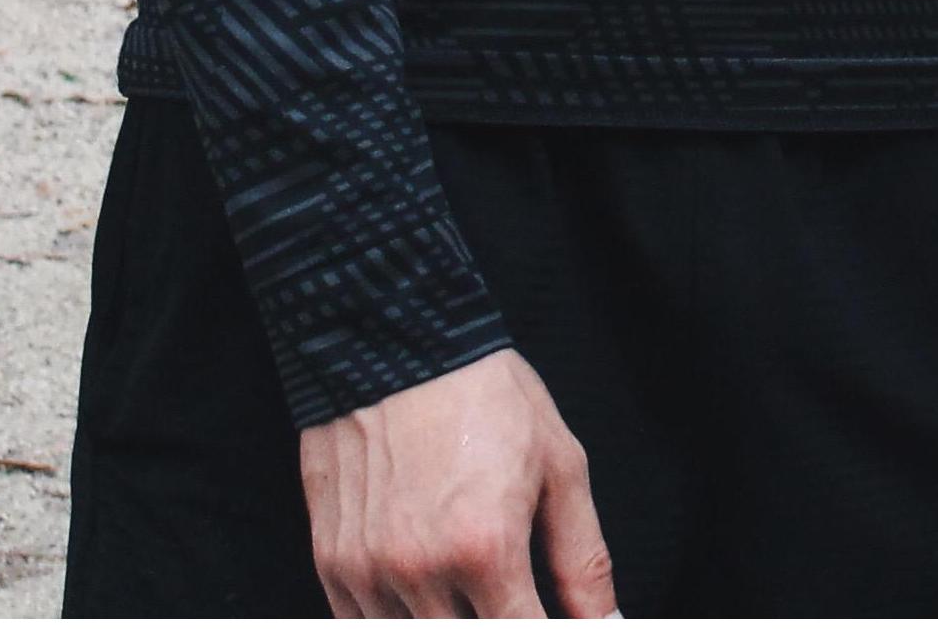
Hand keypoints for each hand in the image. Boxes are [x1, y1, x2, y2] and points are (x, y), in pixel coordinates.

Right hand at [298, 347, 615, 617]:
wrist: (396, 337)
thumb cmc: (483, 393)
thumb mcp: (559, 463)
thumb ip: (582, 558)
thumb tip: (604, 623)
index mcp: (486, 547)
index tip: (553, 623)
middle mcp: (421, 570)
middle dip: (497, 622)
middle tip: (509, 594)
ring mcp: (369, 572)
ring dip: (447, 620)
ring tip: (465, 579)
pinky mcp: (332, 563)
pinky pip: (363, 627)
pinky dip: (397, 618)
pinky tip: (422, 584)